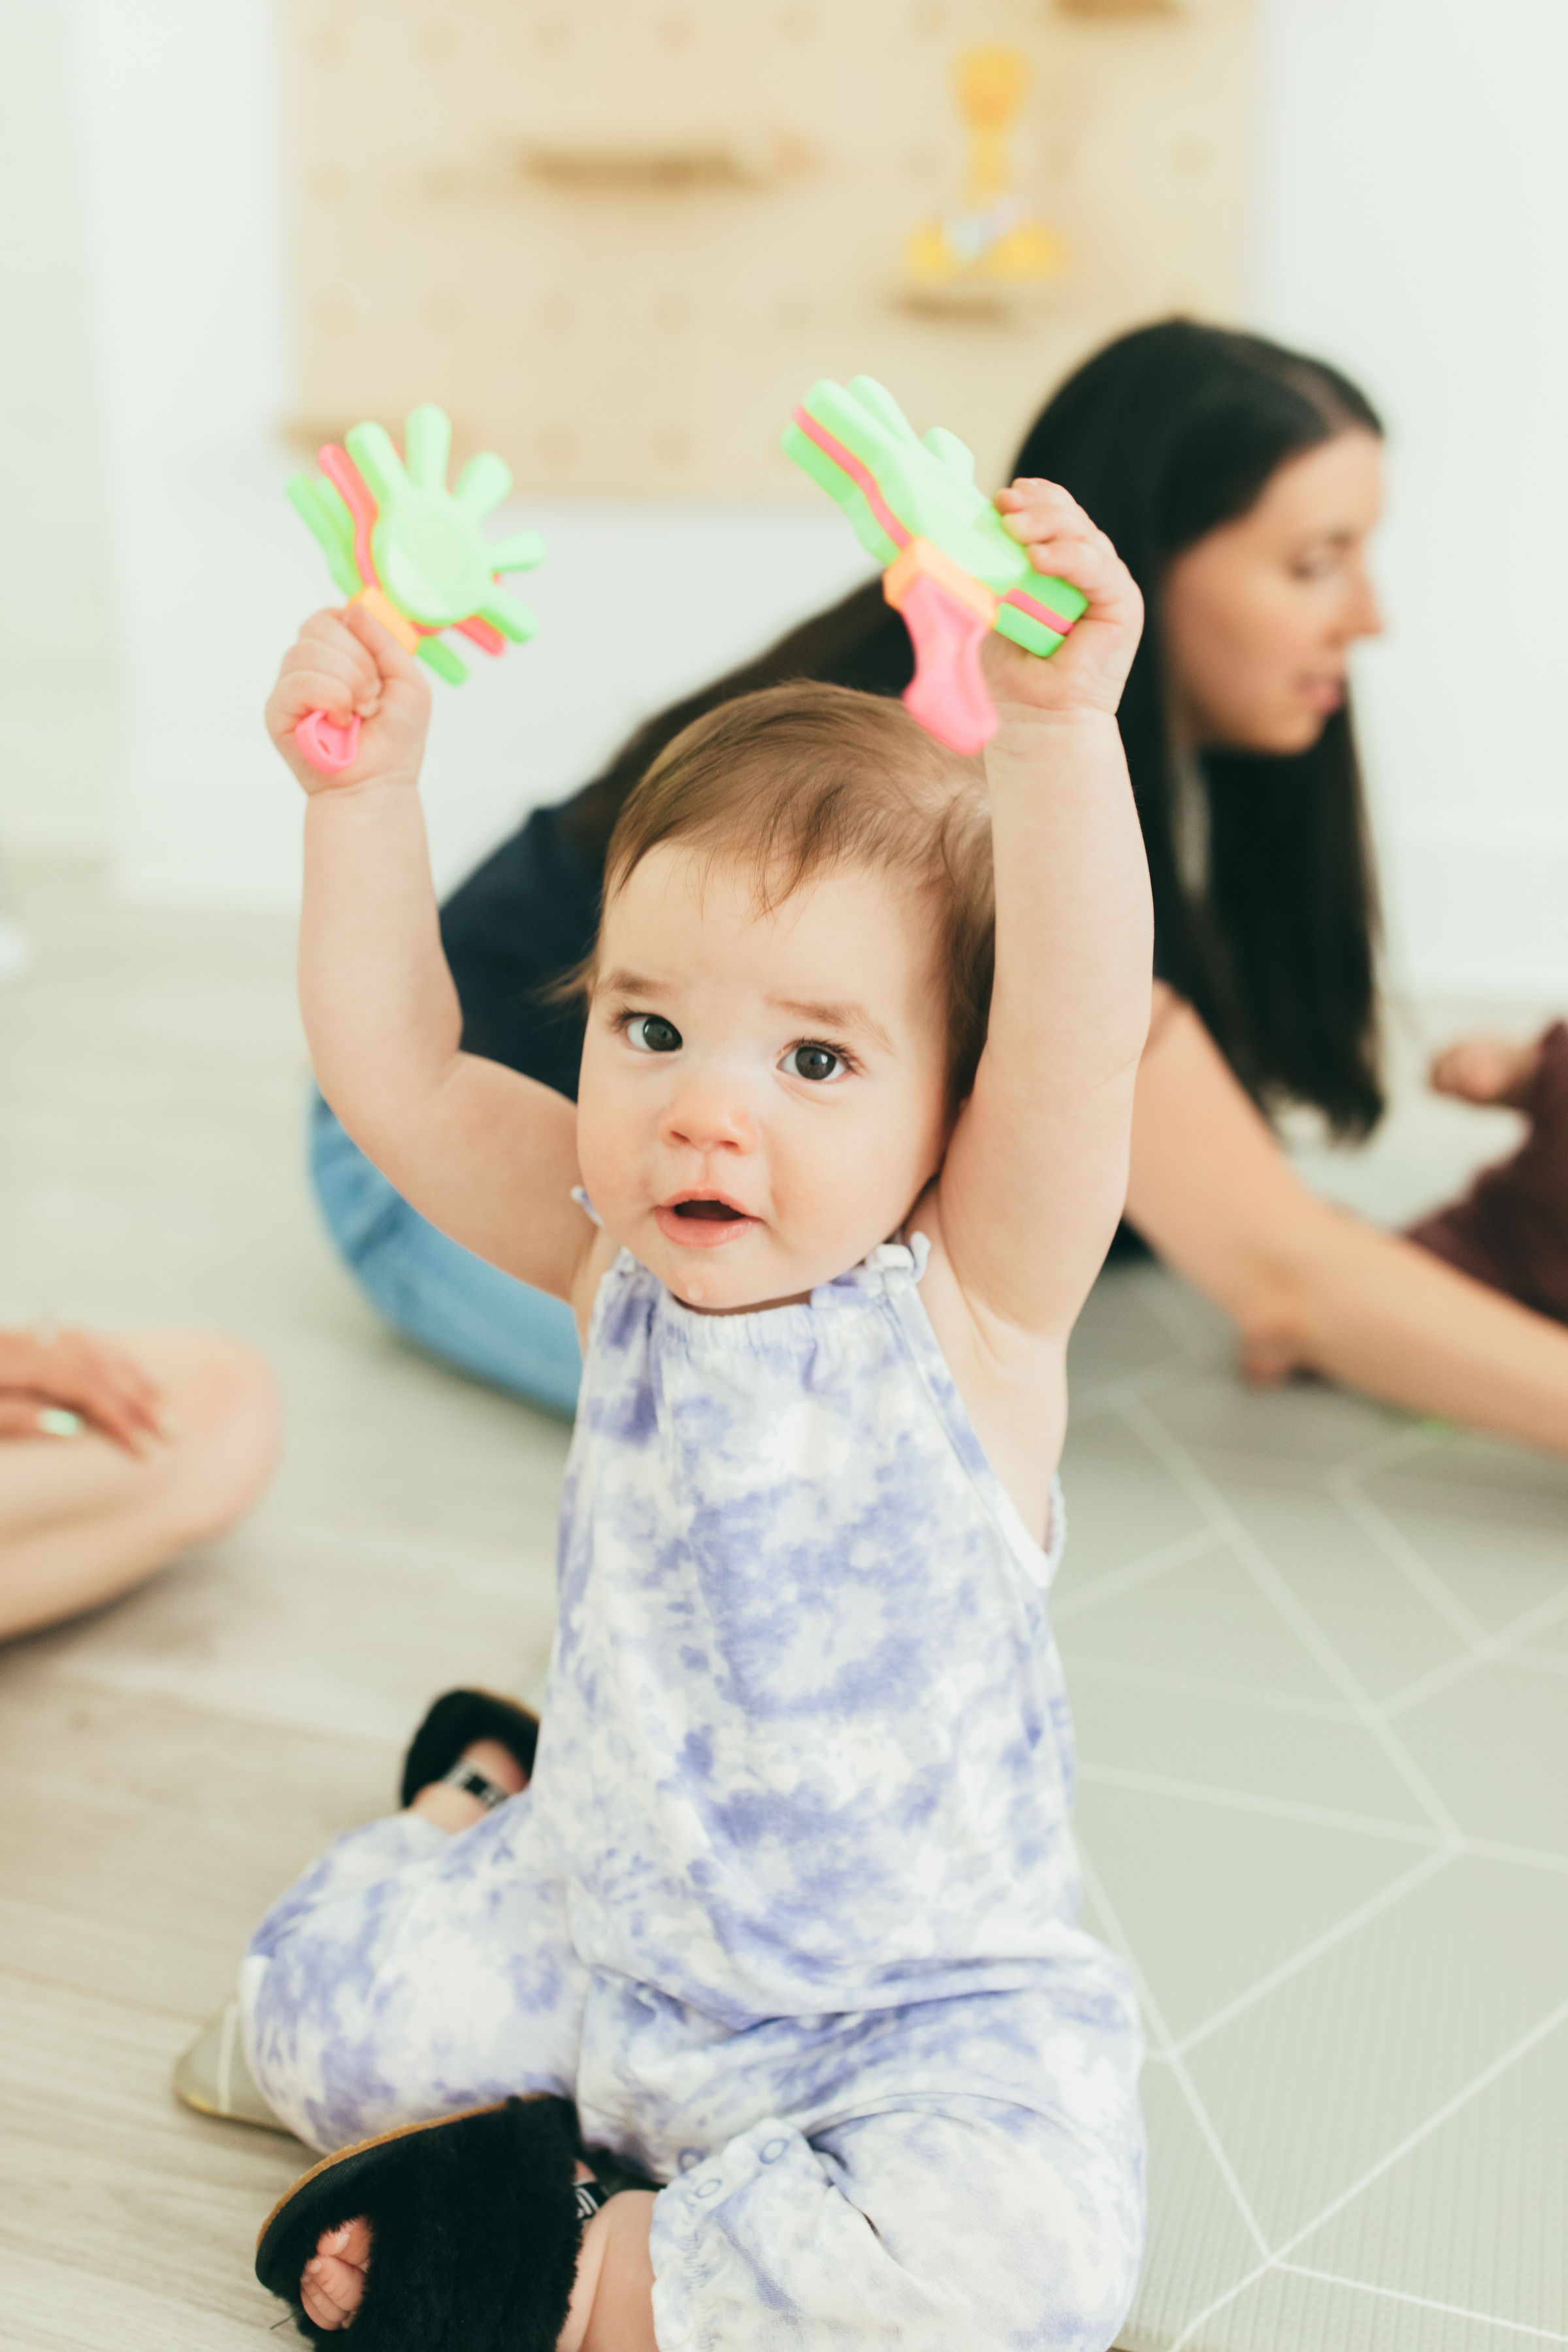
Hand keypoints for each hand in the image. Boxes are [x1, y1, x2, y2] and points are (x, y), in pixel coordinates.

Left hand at [0, 1327, 170, 1452]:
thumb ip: (16, 1419)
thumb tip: (72, 1429)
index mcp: (14, 1360)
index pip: (83, 1386)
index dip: (118, 1417)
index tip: (143, 1448)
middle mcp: (25, 1342)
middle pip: (95, 1365)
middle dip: (136, 1398)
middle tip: (170, 1430)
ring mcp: (24, 1337)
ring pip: (89, 1345)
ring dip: (128, 1370)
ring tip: (159, 1394)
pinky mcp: (20, 1339)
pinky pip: (73, 1335)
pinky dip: (104, 1348)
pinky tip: (120, 1361)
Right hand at [265, 601, 431, 796]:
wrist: (379, 784)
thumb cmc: (394, 740)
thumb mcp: (408, 681)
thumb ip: (387, 640)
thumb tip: (356, 606)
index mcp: (337, 654)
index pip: (332, 617)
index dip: (357, 633)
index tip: (378, 666)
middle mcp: (310, 666)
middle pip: (319, 627)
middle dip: (358, 662)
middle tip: (372, 698)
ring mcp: (291, 686)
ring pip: (309, 652)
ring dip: (348, 683)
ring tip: (359, 713)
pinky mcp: (277, 710)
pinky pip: (298, 682)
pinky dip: (330, 698)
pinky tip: (340, 721)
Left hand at [985, 481, 1142, 718]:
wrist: (1033, 720)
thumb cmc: (1010, 672)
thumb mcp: (991, 608)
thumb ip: (988, 571)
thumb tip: (959, 532)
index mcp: (1059, 565)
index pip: (1055, 513)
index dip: (1034, 497)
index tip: (1003, 496)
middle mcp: (1087, 570)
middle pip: (1070, 518)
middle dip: (1037, 507)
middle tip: (1005, 507)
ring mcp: (1107, 586)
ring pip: (1085, 537)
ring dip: (1049, 526)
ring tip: (1015, 530)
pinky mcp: (1124, 606)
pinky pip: (1098, 570)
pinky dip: (1069, 559)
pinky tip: (1040, 558)